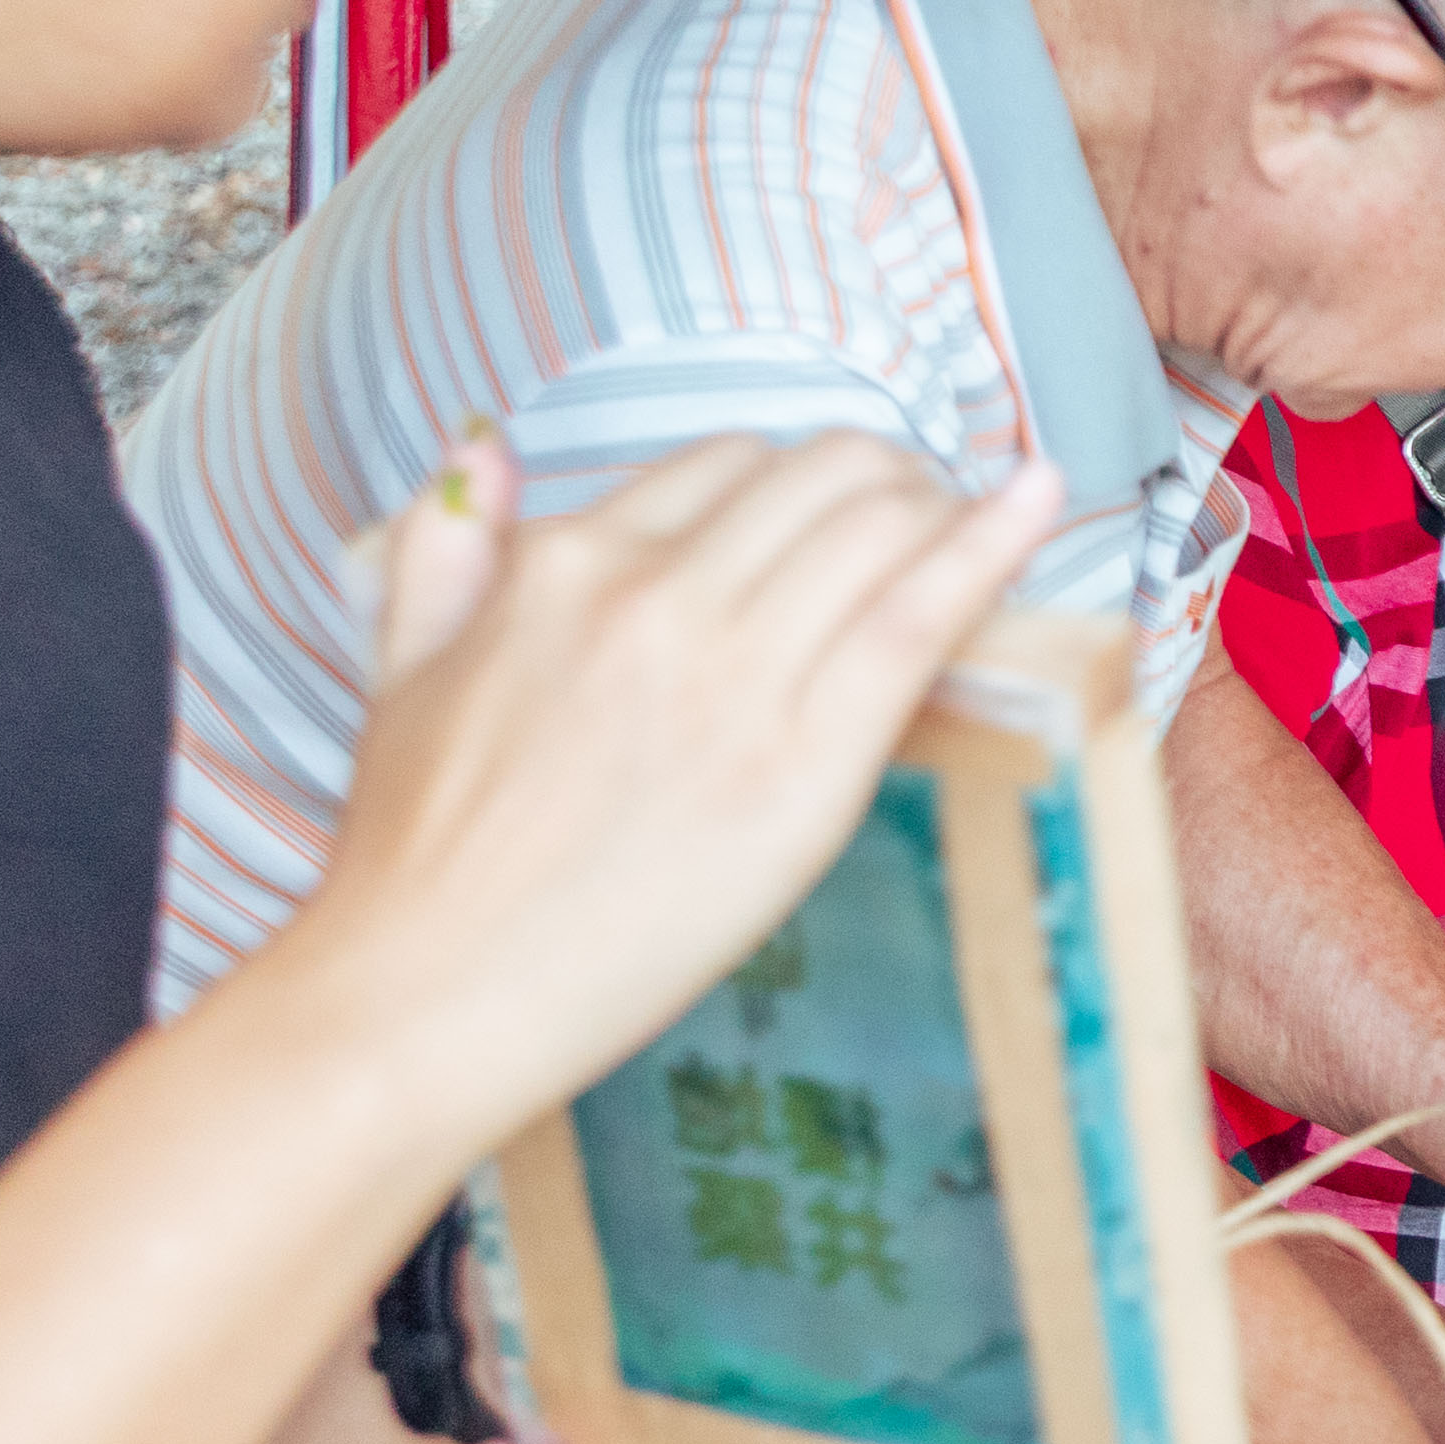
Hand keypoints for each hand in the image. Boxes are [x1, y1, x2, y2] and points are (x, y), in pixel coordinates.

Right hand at [299, 429, 1072, 1123]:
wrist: (424, 993)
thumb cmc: (415, 856)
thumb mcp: (402, 669)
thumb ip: (447, 549)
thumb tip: (487, 450)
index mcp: (566, 565)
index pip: (728, 463)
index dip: (798, 483)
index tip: (831, 520)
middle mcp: (656, 598)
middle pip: (824, 476)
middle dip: (887, 483)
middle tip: (915, 530)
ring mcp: (735, 675)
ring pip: (881, 525)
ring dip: (942, 514)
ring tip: (966, 540)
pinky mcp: (805, 762)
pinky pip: (917, 616)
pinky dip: (993, 543)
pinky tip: (1041, 498)